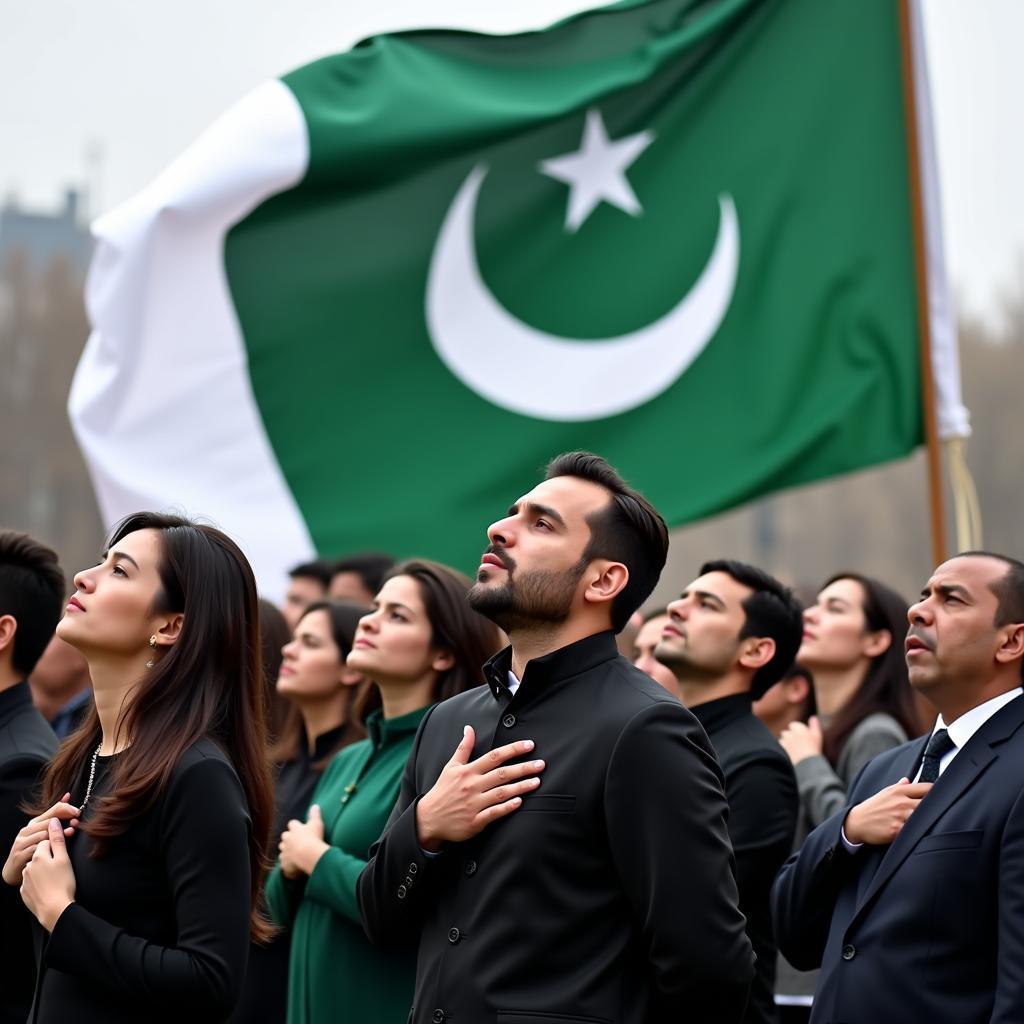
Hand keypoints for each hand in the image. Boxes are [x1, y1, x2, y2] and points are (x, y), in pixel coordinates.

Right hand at [3, 794, 79, 886]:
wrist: (15, 870)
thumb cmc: (34, 849)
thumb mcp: (45, 831)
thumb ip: (56, 815)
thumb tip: (67, 795)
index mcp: (34, 823)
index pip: (54, 810)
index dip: (67, 809)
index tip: (78, 813)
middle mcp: (26, 830)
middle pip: (50, 822)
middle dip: (65, 822)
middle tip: (75, 825)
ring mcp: (21, 842)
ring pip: (44, 835)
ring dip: (58, 836)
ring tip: (69, 835)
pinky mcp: (18, 855)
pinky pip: (36, 849)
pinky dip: (47, 849)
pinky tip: (54, 850)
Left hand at [20, 818, 75, 931]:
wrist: (55, 910)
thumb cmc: (63, 883)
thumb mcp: (64, 858)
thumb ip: (58, 839)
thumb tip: (54, 822)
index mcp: (39, 856)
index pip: (46, 842)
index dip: (57, 845)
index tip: (64, 853)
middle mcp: (29, 866)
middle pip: (41, 855)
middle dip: (50, 858)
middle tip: (63, 869)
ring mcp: (26, 880)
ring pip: (36, 869)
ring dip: (45, 871)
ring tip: (57, 880)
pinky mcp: (25, 892)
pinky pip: (33, 882)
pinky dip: (40, 883)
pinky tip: (49, 888)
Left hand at [278, 804, 328, 878]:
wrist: (309, 855)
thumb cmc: (314, 838)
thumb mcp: (317, 823)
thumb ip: (315, 814)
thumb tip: (315, 805)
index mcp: (294, 829)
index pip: (292, 824)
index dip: (296, 826)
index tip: (301, 828)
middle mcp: (287, 838)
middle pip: (285, 836)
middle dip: (289, 838)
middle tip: (297, 841)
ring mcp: (285, 850)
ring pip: (282, 848)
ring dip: (286, 849)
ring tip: (294, 853)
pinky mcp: (284, 861)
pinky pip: (283, 862)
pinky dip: (287, 862)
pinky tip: (292, 864)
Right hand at [415, 726, 543, 851]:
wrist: (428, 818)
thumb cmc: (443, 790)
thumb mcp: (451, 766)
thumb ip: (463, 748)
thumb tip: (469, 728)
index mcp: (468, 771)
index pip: (494, 756)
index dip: (513, 750)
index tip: (529, 745)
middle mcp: (472, 786)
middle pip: (502, 774)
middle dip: (523, 768)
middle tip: (541, 764)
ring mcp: (474, 804)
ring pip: (501, 793)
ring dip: (520, 787)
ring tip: (537, 781)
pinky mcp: (475, 821)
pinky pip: (494, 813)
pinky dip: (507, 807)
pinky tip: (519, 802)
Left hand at [779, 716, 823, 764]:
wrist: (808, 763)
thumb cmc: (814, 749)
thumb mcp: (817, 736)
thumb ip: (814, 725)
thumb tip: (813, 717)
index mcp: (799, 728)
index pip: (793, 725)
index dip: (797, 731)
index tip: (801, 738)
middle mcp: (790, 732)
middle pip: (786, 732)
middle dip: (790, 737)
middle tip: (798, 745)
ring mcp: (785, 740)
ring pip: (783, 739)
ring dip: (786, 742)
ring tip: (794, 750)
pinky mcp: (781, 748)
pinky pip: (780, 746)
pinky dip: (783, 748)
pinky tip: (789, 753)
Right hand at [843, 777, 932, 844]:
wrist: (857, 822)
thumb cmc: (872, 808)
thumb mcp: (884, 793)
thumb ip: (898, 787)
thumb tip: (908, 780)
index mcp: (898, 791)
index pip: (926, 787)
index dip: (937, 791)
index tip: (944, 796)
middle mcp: (901, 802)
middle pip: (929, 802)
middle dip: (936, 807)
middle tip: (941, 811)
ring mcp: (900, 816)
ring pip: (924, 817)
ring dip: (929, 820)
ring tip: (933, 823)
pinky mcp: (897, 830)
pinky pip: (915, 831)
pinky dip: (920, 832)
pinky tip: (922, 832)